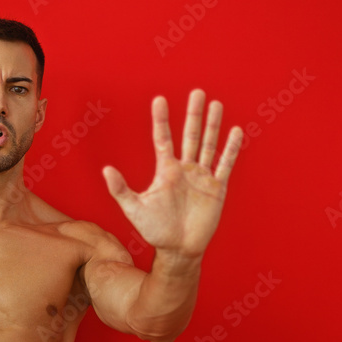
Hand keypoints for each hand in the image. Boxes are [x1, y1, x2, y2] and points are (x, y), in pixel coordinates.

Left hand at [103, 90, 241, 258]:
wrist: (178, 250)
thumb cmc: (154, 230)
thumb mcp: (134, 209)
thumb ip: (120, 189)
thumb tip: (105, 170)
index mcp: (165, 171)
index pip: (162, 139)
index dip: (161, 120)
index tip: (159, 99)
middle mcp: (184, 169)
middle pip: (190, 136)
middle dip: (193, 115)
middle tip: (197, 92)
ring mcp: (201, 177)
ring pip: (208, 145)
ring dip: (212, 126)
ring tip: (216, 104)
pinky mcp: (216, 188)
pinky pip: (225, 165)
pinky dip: (230, 149)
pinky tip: (235, 132)